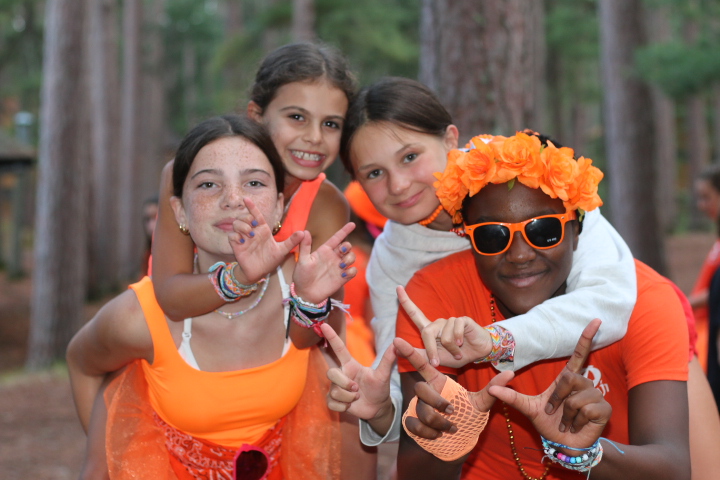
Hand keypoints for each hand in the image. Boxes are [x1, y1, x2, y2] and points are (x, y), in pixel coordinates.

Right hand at [228, 197, 303, 282]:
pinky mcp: (236, 246)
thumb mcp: (282, 251)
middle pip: (244, 217)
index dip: (251, 206)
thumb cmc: (270, 260)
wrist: (259, 272)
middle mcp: (252, 231)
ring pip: (236, 224)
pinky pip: (231, 236)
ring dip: (242, 226)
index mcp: (262, 229)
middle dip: (247, 218)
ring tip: (249, 235)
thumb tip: (303, 232)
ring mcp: (243, 238)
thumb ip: (291, 242)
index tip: (246, 198)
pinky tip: (242, 242)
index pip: (256, 214)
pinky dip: (236, 236)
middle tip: (254, 227)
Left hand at [292, 223, 356, 303]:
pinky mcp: (342, 278)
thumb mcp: (302, 260)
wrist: (305, 293)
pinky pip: (353, 271)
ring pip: (352, 257)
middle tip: (342, 251)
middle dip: (348, 246)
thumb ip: (305, 246)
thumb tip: (304, 231)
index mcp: (324, 250)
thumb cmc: (301, 276)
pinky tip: (343, 274)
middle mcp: (333, 257)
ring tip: (341, 265)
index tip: (352, 224)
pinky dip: (351, 271)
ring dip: (350, 258)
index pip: (337, 238)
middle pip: (347, 246)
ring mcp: (339, 267)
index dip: (345, 230)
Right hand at [322, 323, 395, 424]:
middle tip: (357, 389)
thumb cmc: (379, 388)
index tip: (324, 324)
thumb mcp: (384, 375)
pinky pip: (331, 403)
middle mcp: (341, 374)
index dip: (332, 337)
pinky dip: (342, 406)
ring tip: (357, 398)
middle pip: (331, 372)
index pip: (339, 348)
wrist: (377, 408)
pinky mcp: (334, 401)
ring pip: (334, 390)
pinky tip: (350, 406)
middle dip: (344, 383)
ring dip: (348, 397)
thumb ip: (388, 359)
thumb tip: (396, 342)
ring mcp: (336, 387)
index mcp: (350, 365)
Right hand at [393, 337, 513, 439]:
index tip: (397, 340)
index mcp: (439, 382)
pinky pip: (414, 424)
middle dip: (437, 402)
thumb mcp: (482, 402)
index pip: (423, 364)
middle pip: (420, 388)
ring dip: (438, 422)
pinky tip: (438, 436)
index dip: (410, 352)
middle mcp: (426, 392)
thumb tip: (510, 372)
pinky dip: (428, 433)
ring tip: (451, 429)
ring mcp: (418, 407)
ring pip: (421, 410)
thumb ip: (493, 387)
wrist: (461, 441)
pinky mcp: (413, 423)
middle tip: (452, 411)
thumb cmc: (469, 417)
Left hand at [397, 286, 491, 367]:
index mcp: (430, 330)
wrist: (478, 354)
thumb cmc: (456, 356)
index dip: (405, 301)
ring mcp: (450, 320)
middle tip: (437, 363)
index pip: (415, 313)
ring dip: (451, 349)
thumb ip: (416, 354)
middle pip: (427, 332)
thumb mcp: (434, 359)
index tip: (397, 288)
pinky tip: (463, 343)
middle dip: (431, 350)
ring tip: (458, 351)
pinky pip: (455, 330)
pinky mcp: (462, 319)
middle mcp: (438, 323)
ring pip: (443, 336)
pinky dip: (458, 341)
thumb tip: (395, 345)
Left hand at [488, 319, 610, 449]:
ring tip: (567, 422)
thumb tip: (491, 388)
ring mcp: (596, 396)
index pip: (578, 354)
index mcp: (567, 379)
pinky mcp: (604, 409)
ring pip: (577, 397)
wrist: (564, 445)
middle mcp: (583, 383)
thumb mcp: (527, 408)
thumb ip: (511, 396)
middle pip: (569, 378)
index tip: (595, 320)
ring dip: (566, 414)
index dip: (586, 337)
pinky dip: (576, 421)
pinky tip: (578, 426)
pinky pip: (586, 410)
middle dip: (558, 398)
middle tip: (555, 413)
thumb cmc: (549, 425)